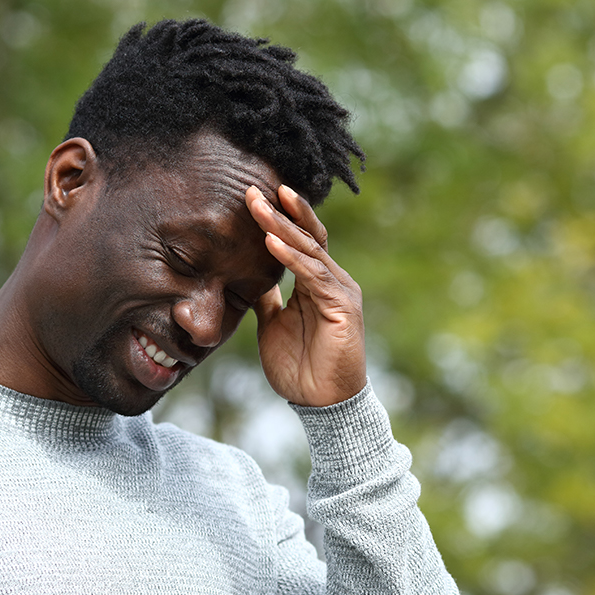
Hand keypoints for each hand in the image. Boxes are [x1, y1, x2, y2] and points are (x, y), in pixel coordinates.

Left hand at [246, 185, 366, 406]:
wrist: (322, 404)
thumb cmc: (300, 368)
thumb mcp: (273, 325)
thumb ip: (267, 299)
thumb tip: (250, 278)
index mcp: (318, 283)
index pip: (301, 239)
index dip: (281, 217)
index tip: (254, 195)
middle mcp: (333, 280)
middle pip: (307, 236)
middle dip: (279, 211)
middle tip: (252, 189)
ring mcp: (341, 291)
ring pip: (310, 250)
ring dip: (281, 227)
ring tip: (257, 207)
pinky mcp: (343, 307)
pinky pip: (313, 275)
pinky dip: (291, 257)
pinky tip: (271, 241)